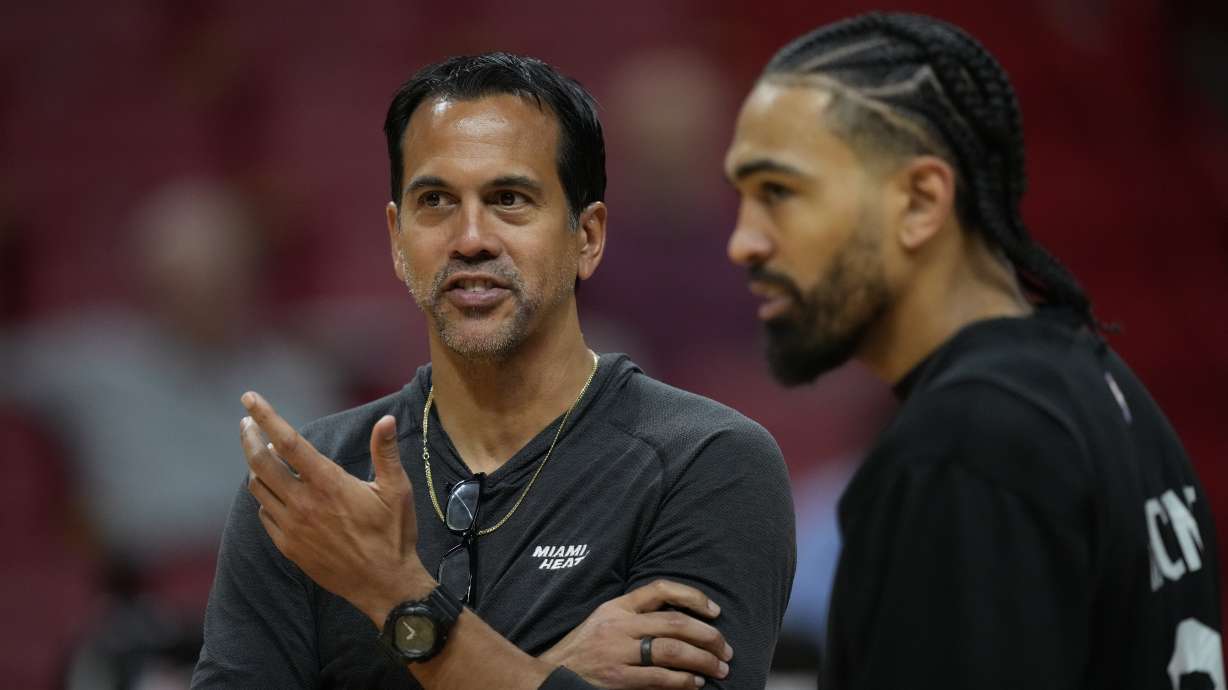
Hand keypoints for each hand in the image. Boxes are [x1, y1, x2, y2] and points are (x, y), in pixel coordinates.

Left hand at [240, 391, 432, 626]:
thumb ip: (386, 453)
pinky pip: (265, 514)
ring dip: (257, 467)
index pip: (289, 442)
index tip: (250, 398)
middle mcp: (304, 503)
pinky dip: (266, 497)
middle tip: (245, 423)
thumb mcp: (396, 490)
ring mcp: (292, 527)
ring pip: (258, 488)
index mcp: (329, 484)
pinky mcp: (288, 546)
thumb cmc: (394, 534)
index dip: (267, 417)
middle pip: (261, 462)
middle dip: (249, 437)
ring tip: (265, 455)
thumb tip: (385, 420)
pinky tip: (277, 493)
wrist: (383, 584)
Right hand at [540, 580, 732, 688]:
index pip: (660, 589)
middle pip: (675, 622)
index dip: (693, 597)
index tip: (714, 611)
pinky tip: (695, 683)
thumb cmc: (582, 651)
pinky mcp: (617, 678)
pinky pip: (659, 678)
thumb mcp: (603, 621)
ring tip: (719, 669)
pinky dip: (683, 680)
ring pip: (672, 650)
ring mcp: (617, 652)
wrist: (550, 676)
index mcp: (616, 607)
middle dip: (708, 636)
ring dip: (703, 660)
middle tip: (725, 650)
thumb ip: (635, 617)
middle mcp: (618, 625)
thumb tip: (681, 622)